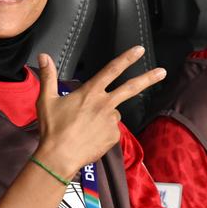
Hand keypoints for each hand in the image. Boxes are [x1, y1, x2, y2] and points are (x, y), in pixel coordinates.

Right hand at [34, 47, 166, 176]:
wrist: (60, 157)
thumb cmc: (53, 129)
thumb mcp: (47, 100)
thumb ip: (48, 76)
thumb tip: (44, 56)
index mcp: (91, 92)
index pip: (112, 70)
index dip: (127, 58)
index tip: (139, 50)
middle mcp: (105, 104)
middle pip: (131, 88)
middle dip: (148, 78)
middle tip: (162, 72)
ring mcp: (111, 121)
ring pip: (113, 113)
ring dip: (105, 115)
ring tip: (85, 127)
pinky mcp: (113, 137)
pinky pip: (110, 130)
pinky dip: (103, 132)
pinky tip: (89, 137)